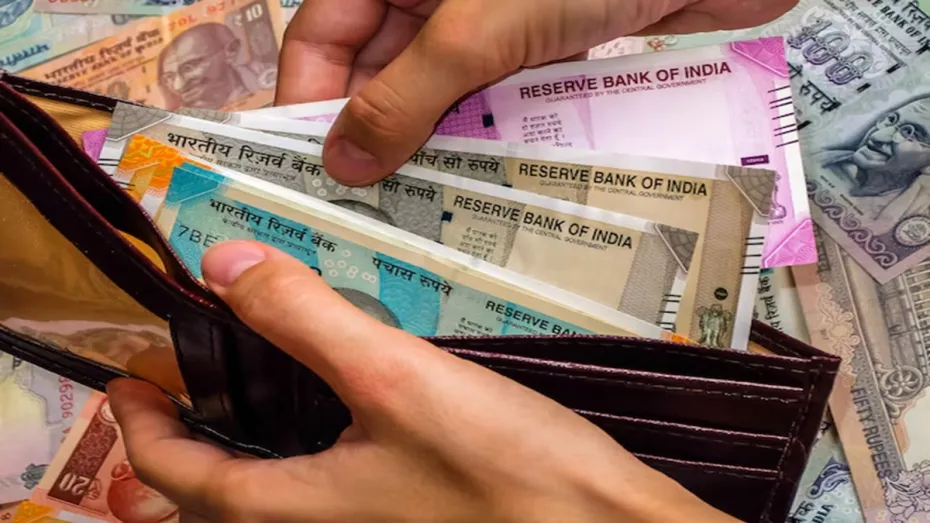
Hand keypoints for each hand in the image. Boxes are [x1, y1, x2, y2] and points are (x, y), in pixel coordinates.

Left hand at [108, 240, 737, 522]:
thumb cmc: (505, 471)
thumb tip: (224, 263)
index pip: (179, 477)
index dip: (142, 426)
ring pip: (272, 505)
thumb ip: (307, 319)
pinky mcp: (408, 521)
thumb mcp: (398, 379)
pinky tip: (342, 418)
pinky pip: (323, 498)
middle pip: (217, 503)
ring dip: (243, 455)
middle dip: (185, 448)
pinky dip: (301, 458)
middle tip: (183, 389)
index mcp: (294, 513)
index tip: (129, 381)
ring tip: (251, 397)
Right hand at [276, 0, 796, 185]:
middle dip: (372, 136)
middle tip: (366, 212)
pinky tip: (477, 185)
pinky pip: (490, 99)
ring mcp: (486, 20)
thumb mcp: (475, 31)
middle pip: (377, 71)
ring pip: (435, 93)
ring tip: (416, 212)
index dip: (307, 102)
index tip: (308, 173)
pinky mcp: (536, 46)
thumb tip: (342, 162)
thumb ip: (404, 95)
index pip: (323, 34)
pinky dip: (483, 137)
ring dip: (428, 146)